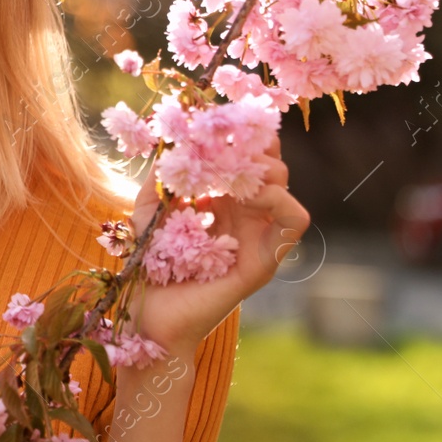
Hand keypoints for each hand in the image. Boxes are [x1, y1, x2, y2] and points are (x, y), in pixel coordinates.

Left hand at [125, 130, 310, 356]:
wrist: (147, 319)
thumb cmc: (146, 271)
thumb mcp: (147, 214)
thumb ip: (159, 181)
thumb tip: (171, 146)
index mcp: (219, 205)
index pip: (243, 159)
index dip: (235, 137)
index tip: (211, 121)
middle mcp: (242, 219)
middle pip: (267, 165)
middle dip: (249, 145)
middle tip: (222, 142)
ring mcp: (256, 239)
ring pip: (283, 185)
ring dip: (264, 167)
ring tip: (234, 168)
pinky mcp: (264, 262)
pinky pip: (295, 221)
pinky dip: (281, 199)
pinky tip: (250, 194)